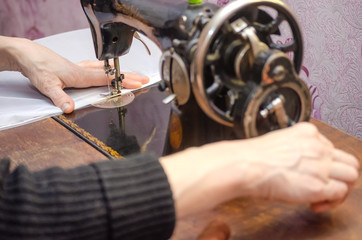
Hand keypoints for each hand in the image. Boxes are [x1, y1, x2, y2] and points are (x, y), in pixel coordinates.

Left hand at [1, 36, 148, 112]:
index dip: (123, 82)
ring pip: (106, 70)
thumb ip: (59, 97)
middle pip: (111, 74)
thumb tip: (70, 108)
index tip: (138, 84)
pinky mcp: (77, 68)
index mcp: (81, 75)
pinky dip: (108, 70)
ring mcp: (81, 68)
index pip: (107, 79)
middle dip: (129, 77)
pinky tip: (107, 72)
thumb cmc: (38, 67)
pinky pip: (98, 69)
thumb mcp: (47, 85)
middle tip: (144, 79)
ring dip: (120, 73)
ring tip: (133, 76)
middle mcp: (84, 70)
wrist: (28, 55)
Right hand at [160, 122, 358, 217]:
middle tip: (327, 186)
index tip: (314, 174)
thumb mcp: (276, 143)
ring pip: (352, 176)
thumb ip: (294, 150)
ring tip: (324, 197)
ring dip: (341, 189)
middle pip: (348, 161)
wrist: (245, 165)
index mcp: (307, 132)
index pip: (331, 147)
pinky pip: (341, 193)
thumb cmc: (251, 156)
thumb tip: (297, 164)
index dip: (326, 164)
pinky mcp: (319, 185)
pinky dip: (332, 201)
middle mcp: (318, 146)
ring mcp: (321, 165)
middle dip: (340, 176)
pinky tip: (315, 204)